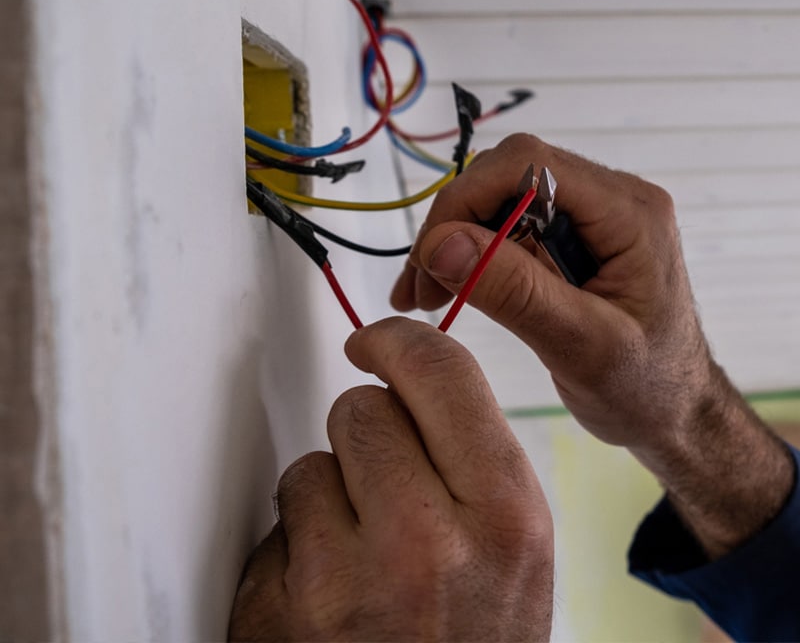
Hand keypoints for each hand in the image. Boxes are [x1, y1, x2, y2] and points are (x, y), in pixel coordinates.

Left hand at [228, 317, 552, 641]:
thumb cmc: (475, 642)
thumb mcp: (515, 547)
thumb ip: (474, 457)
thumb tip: (416, 375)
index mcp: (507, 513)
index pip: (440, 373)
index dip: (398, 342)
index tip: (374, 341)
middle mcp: (434, 541)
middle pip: (363, 407)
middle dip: (367, 435)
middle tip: (385, 486)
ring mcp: (355, 578)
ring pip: (314, 459)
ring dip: (330, 492)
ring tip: (363, 552)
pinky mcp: (292, 609)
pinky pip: (282, 517)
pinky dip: (297, 541)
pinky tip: (329, 588)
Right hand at [392, 133, 793, 557]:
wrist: (674, 411)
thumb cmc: (646, 388)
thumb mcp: (581, 345)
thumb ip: (515, 291)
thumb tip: (441, 243)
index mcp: (628, 212)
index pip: (527, 165)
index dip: (466, 199)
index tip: (429, 257)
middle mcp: (610, 198)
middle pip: (506, 176)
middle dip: (453, 225)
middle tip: (420, 286)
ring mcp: (591, 215)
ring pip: (499, 199)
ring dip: (454, 241)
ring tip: (426, 295)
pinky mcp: (571, 237)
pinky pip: (507, 226)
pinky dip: (469, 255)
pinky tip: (446, 289)